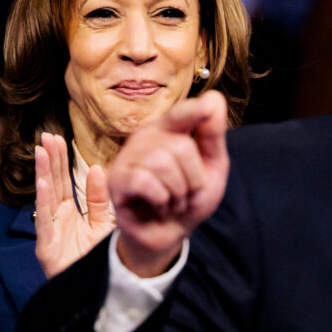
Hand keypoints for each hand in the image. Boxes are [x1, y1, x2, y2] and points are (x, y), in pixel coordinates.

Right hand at [34, 132, 115, 277]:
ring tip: (41, 152)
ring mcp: (51, 234)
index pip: (64, 182)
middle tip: (46, 136)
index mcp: (70, 214)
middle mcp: (57, 221)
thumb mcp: (103, 224)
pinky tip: (43, 184)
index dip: (61, 161)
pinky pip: (45, 223)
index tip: (59, 138)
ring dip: (43, 175)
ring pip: (45, 199)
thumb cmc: (98, 259)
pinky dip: (43, 203)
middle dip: (49, 160)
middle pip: (53, 185)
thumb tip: (96, 169)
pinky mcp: (47, 250)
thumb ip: (98, 199)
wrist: (103, 291)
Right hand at [109, 91, 229, 276]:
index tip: (209, 106)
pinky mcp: (117, 180)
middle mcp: (146, 138)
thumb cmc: (189, 197)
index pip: (182, 113)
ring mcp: (128, 157)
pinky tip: (158, 206)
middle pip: (181, 146)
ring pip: (163, 163)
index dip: (195, 110)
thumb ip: (212, 134)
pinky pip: (146, 182)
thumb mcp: (212, 167)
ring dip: (178, 193)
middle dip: (194, 179)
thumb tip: (214, 98)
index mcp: (170, 130)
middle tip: (186, 193)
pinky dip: (161, 200)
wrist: (171, 233)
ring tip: (173, 201)